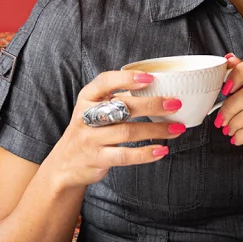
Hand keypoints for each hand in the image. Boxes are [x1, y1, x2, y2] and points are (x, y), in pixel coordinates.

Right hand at [48, 70, 184, 188]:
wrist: (66, 163)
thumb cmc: (89, 128)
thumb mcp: (95, 107)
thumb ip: (117, 97)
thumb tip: (157, 88)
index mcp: (88, 97)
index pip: (105, 81)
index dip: (127, 79)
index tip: (150, 78)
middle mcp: (86, 115)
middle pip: (122, 107)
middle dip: (151, 104)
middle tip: (175, 103)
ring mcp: (90, 138)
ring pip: (127, 131)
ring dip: (156, 129)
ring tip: (177, 128)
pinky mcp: (97, 158)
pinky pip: (125, 155)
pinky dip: (145, 153)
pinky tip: (162, 149)